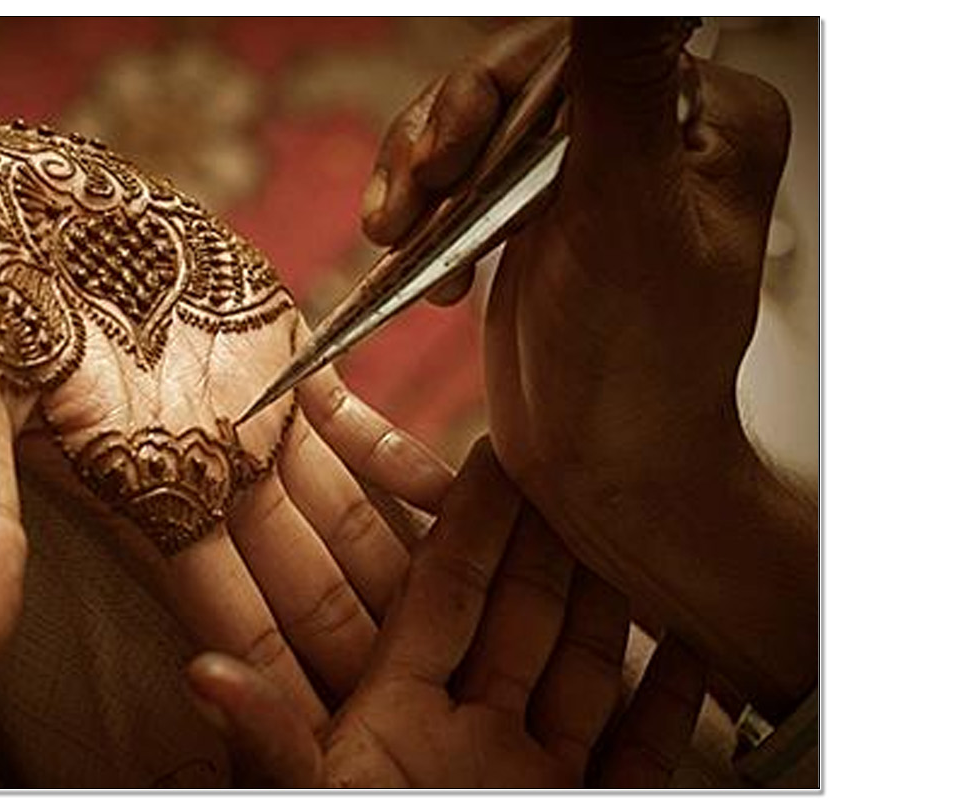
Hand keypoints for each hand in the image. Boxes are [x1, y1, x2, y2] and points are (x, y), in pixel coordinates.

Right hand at [0, 45, 452, 713]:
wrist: (0, 203)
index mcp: (147, 497)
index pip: (233, 617)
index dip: (286, 681)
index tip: (337, 744)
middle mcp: (211, 470)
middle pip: (307, 579)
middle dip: (364, 644)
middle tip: (433, 707)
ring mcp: (253, 412)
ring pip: (346, 509)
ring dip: (404, 561)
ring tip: (478, 616)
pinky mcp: (278, 347)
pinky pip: (358, 418)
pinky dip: (406, 458)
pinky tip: (463, 496)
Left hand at [185, 440, 706, 787]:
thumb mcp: (316, 803)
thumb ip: (272, 744)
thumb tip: (200, 674)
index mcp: (396, 718)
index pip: (444, 593)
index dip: (469, 520)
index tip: (494, 452)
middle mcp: (466, 736)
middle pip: (520, 615)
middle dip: (548, 540)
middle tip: (573, 463)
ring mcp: (529, 775)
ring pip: (582, 669)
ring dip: (609, 604)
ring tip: (632, 534)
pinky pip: (635, 752)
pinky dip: (668, 707)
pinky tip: (691, 655)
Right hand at [362, 19, 815, 715]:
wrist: (608, 471)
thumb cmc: (638, 365)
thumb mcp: (624, 212)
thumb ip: (618, 82)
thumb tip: (624, 3)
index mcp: (706, 116)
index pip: (588, 48)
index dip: (500, 85)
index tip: (451, 148)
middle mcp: (657, 132)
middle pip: (522, 77)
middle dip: (451, 133)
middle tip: (416, 190)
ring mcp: (592, 173)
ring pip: (482, 121)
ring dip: (423, 171)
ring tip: (396, 228)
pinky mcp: (541, 214)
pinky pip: (465, 172)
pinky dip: (428, 209)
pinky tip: (433, 267)